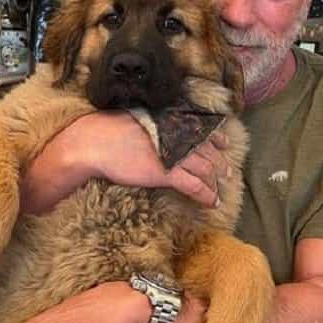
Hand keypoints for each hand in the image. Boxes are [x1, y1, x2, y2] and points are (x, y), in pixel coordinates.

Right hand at [22, 112, 229, 212]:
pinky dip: (206, 194)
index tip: (223, 142)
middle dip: (219, 161)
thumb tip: (154, 131)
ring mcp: (174, 153)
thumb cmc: (106, 131)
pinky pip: (195, 186)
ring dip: (215, 180)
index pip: (200, 127)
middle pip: (206, 149)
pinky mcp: (168, 173)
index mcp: (168, 120)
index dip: (214, 136)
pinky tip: (211, 202)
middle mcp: (176, 134)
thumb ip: (152, 125)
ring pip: (205, 168)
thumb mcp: (136, 121)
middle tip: (227, 171)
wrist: (95, 143)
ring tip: (220, 189)